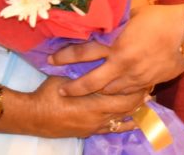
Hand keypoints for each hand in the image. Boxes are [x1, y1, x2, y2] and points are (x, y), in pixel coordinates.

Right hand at [11, 75, 145, 137]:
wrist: (34, 116)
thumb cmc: (47, 93)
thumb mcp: (65, 76)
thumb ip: (82, 69)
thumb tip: (96, 51)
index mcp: (94, 101)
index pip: (123, 94)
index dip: (136, 85)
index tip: (144, 73)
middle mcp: (98, 116)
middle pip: (127, 107)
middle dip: (139, 96)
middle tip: (149, 84)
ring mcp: (95, 126)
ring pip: (122, 118)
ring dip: (135, 110)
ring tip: (147, 100)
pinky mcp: (90, 131)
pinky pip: (112, 128)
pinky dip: (125, 124)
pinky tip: (135, 121)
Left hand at [50, 4, 183, 96]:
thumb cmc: (161, 18)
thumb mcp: (134, 10)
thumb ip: (115, 13)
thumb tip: (101, 4)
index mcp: (115, 43)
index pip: (82, 52)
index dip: (64, 57)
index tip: (52, 59)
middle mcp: (122, 64)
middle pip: (91, 82)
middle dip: (73, 88)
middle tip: (61, 90)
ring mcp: (135, 77)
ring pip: (108, 91)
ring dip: (95, 92)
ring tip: (83, 92)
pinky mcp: (147, 83)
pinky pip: (127, 93)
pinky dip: (116, 93)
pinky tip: (111, 91)